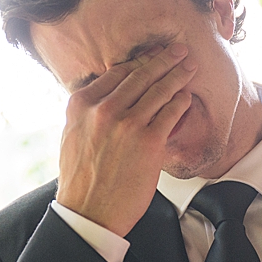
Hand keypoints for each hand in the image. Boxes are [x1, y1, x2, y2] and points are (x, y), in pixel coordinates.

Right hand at [55, 43, 195, 235]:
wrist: (88, 211)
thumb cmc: (82, 179)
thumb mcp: (72, 135)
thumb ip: (88, 112)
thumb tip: (106, 96)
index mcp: (81, 104)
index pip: (116, 72)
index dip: (139, 60)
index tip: (152, 54)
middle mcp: (103, 109)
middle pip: (140, 75)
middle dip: (163, 59)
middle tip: (177, 50)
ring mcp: (127, 124)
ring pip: (158, 89)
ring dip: (177, 74)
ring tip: (189, 65)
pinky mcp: (149, 141)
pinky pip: (171, 112)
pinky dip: (181, 100)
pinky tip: (187, 95)